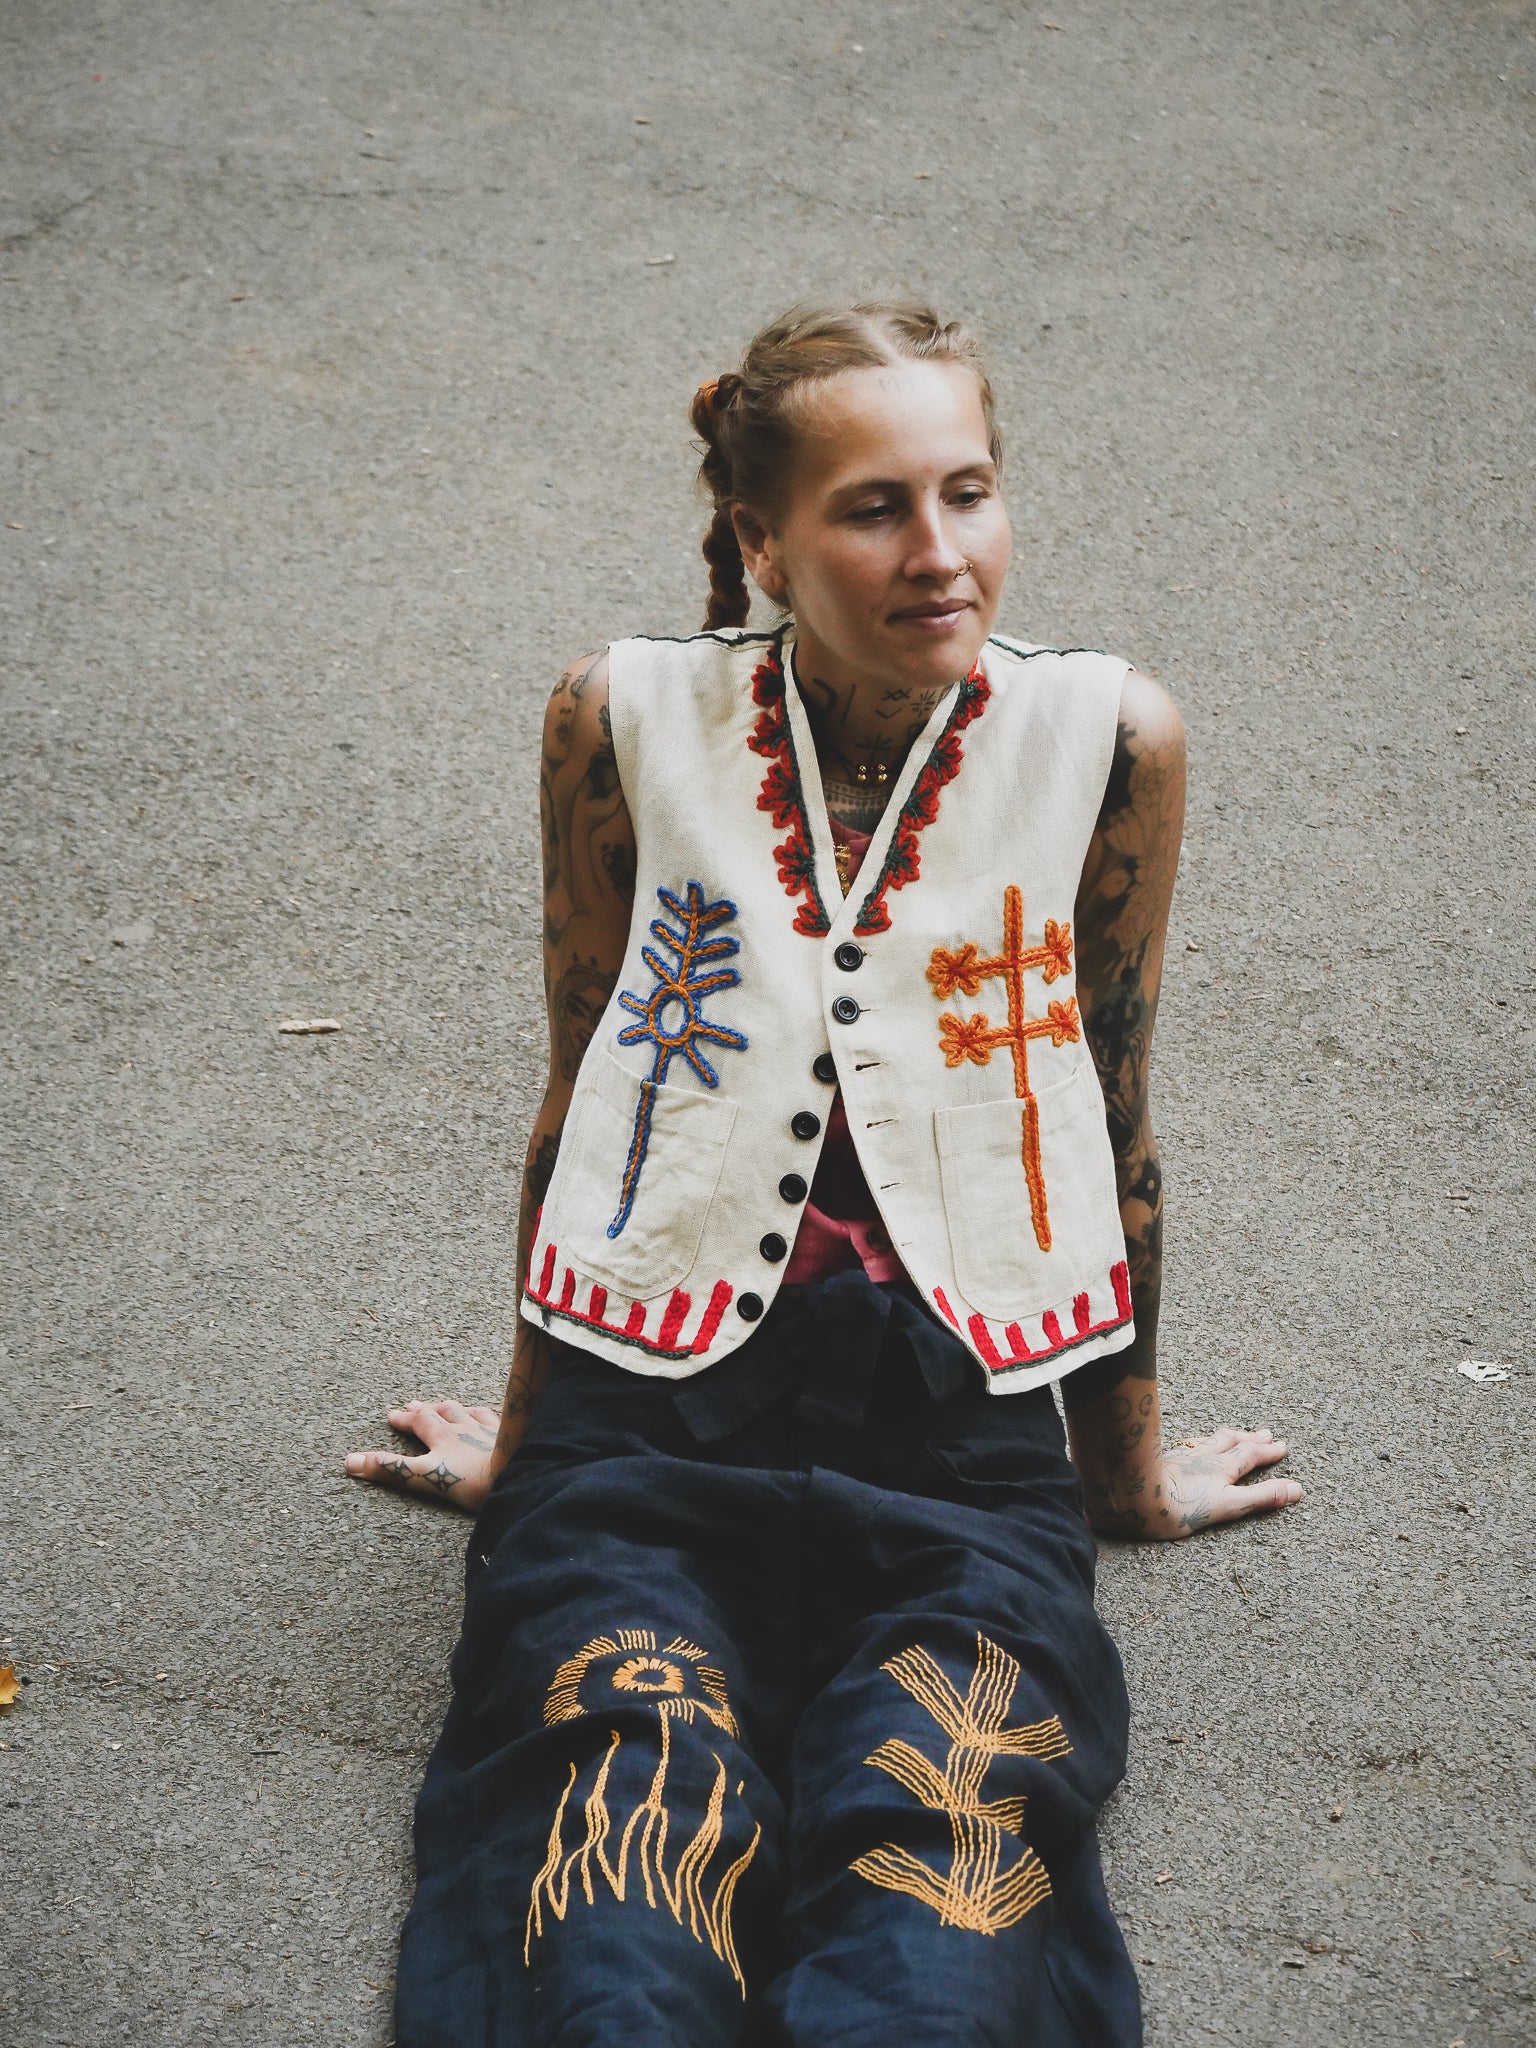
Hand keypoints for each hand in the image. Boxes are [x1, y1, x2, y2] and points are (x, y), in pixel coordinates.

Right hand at [345, 1400, 499, 1514]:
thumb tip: (350, 1462)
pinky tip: (485, 1413)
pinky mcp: (511, 1435)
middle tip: (412, 1406)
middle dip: (424, 1410)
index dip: (404, 1419)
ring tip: (444, 1405)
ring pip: (466, 1411)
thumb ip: (391, 1470)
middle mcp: (464, 1427)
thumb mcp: (425, 1477)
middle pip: (440, 1413)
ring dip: (451, 1407)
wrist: (520, 1471)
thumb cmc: (473, 1480)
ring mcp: (489, 1430)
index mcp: (444, 1436)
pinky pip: (494, 1417)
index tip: (392, 1415)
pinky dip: (484, 1413)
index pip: (419, 1422)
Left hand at [1090, 1426, 1302, 1540]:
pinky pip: (1187, 1444)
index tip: (1282, 1446)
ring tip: (1233, 1432)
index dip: (1268, 1452)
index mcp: (1221, 1468)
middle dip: (1250, 1439)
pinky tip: (1191, 1442)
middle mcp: (1203, 1457)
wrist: (1132, 1496)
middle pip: (1231, 1442)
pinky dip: (1198, 1440)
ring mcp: (1181, 1456)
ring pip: (1209, 1440)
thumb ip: (1262, 1497)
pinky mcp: (1162, 1459)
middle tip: (1266, 1433)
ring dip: (1226, 1436)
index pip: (1250, 1455)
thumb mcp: (1229, 1507)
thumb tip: (1297, 1489)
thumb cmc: (1179, 1508)